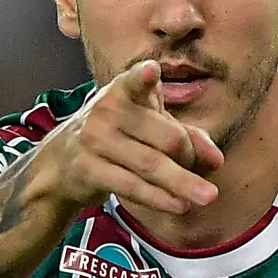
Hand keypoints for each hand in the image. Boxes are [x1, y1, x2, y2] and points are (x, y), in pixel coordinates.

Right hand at [32, 60, 224, 218]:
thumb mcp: (151, 125)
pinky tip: (180, 205)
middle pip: (167, 138)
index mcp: (124, 90)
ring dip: (183, 183)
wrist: (62, 161)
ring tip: (207, 196)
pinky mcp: (87, 168)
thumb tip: (216, 160)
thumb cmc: (119, 136)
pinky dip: (160, 198)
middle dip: (188, 157)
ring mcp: (94, 139)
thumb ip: (188, 137)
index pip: (135, 82)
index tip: (150, 72)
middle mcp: (107, 110)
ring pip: (151, 165)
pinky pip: (132, 186)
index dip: (142, 77)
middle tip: (193, 168)